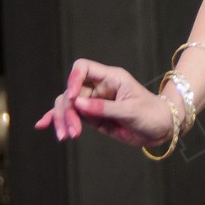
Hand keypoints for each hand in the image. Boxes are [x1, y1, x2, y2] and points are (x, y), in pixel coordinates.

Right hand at [35, 59, 172, 148]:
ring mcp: (93, 102)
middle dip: (67, 111)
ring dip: (63, 120)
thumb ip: (104, 108)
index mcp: (110, 78)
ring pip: (68, 105)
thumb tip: (78, 104)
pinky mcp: (92, 117)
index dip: (73, 78)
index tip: (72, 98)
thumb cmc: (151, 114)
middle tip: (72, 132)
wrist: (161, 129)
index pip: (83, 68)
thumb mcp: (130, 111)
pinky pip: (72, 116)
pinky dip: (57, 120)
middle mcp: (99, 87)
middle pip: (70, 91)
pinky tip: (43, 125)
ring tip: (66, 137)